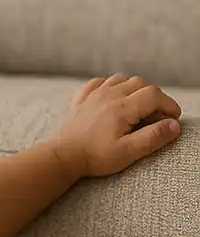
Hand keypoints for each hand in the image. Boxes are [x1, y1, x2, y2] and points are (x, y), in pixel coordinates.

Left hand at [54, 74, 182, 178]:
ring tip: (138, 106)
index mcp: (122, 107)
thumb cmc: (94, 157)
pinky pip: (99, 82)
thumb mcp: (128, 152)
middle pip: (140, 83)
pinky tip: (113, 97)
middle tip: (157, 116)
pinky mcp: (82, 100)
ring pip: (121, 79)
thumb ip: (152, 137)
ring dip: (134, 88)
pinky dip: (110, 85)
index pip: (154, 95)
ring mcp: (94, 95)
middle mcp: (109, 95)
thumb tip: (174, 126)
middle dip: (154, 97)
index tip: (173, 118)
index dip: (169, 105)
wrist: (62, 157)